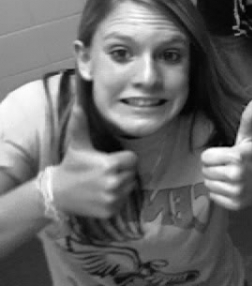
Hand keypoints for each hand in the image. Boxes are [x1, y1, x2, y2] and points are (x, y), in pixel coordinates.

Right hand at [52, 102, 137, 218]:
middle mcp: (114, 183)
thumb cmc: (71, 166)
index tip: (112, 160)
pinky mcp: (111, 211)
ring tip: (104, 182)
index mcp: (110, 165)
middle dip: (123, 171)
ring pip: (130, 187)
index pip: (133, 160)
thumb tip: (78, 102)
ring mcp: (112, 199)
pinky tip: (102, 194)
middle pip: (133, 173)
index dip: (124, 159)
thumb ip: (81, 123)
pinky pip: (123, 201)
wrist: (56, 193)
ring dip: (122, 185)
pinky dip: (117, 198)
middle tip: (107, 172)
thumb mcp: (78, 144)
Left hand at [201, 100, 251, 210]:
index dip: (212, 155)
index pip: (205, 157)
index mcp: (236, 156)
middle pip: (205, 171)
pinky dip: (219, 193)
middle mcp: (236, 175)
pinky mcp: (234, 204)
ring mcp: (236, 191)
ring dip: (215, 180)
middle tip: (225, 166)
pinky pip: (213, 197)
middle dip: (213, 168)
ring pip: (208, 184)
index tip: (223, 156)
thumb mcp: (248, 138)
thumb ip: (248, 120)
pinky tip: (230, 187)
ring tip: (227, 177)